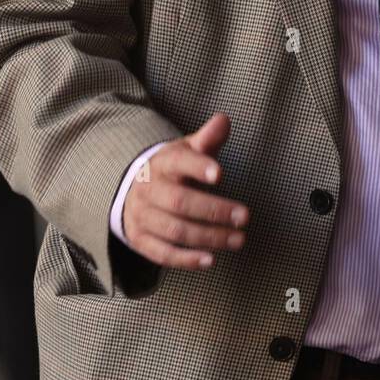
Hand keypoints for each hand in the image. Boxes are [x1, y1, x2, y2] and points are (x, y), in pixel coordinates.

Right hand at [123, 112, 246, 268]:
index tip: (221, 174)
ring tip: (239, 240)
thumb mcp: (187, 150)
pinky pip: (162, 254)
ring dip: (208, 238)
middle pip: (180, 202)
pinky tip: (210, 259)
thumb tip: (224, 120)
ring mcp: (142, 216)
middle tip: (245, 216)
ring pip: (175, 230)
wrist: (134, 189)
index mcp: (162, 163)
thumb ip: (208, 139)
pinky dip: (186, 259)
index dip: (199, 167)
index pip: (179, 162)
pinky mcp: (140, 240)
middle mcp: (149, 189)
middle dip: (214, 210)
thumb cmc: (173, 169)